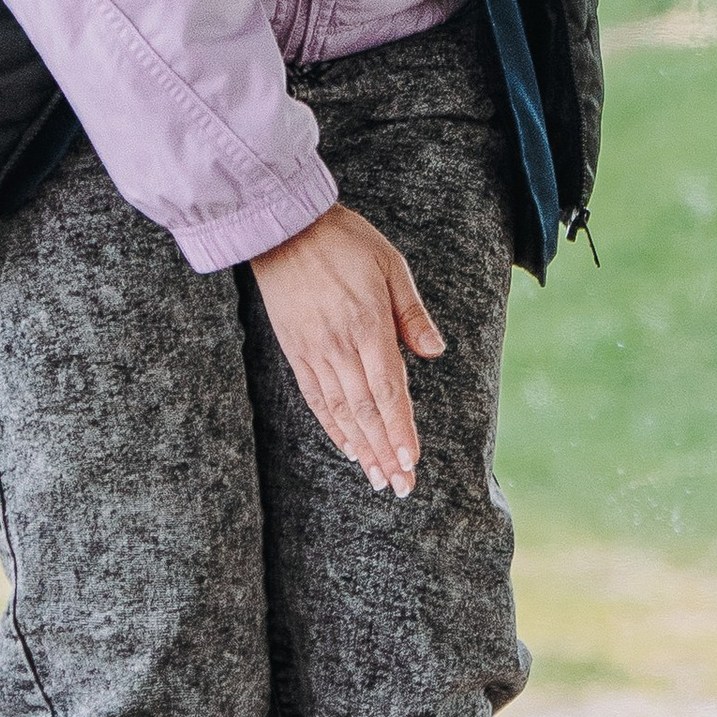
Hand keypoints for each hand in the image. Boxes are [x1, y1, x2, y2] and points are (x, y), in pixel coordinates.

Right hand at [249, 203, 443, 494]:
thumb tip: (434, 352)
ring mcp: (314, 353)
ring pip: (341, 413)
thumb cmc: (344, 241)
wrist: (282, 229)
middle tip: (400, 487)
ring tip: (377, 479)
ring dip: (362, 450)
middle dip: (385, 453)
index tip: (411, 462)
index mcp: (367, 326)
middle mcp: (339, 347)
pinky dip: (332, 428)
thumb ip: (412, 313)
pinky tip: (347, 447)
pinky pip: (315, 399)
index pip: (389, 391)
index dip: (400, 430)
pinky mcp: (295, 352)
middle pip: (366, 412)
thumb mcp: (391, 265)